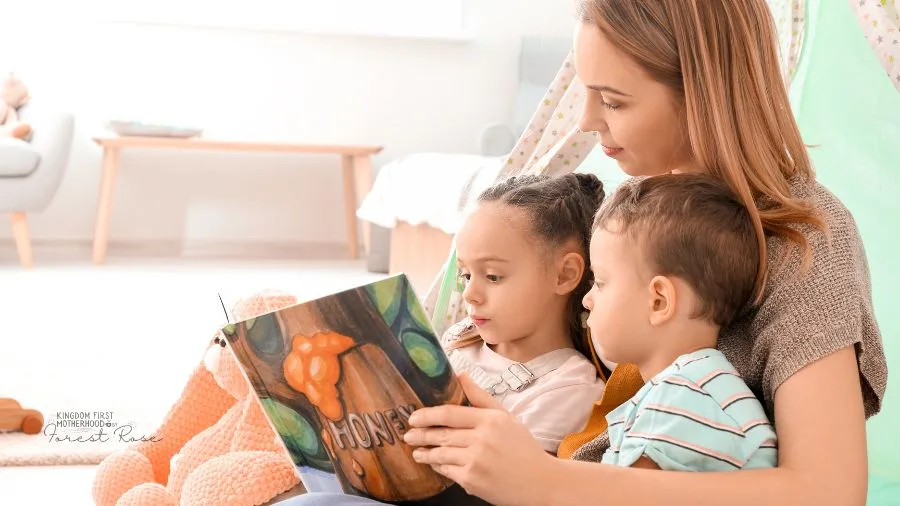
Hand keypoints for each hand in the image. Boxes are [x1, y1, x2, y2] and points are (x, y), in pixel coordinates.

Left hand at [403, 374, 556, 505]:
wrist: (541, 482)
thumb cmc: (523, 448)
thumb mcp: (506, 417)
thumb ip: (481, 397)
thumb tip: (460, 374)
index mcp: (490, 420)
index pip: (450, 413)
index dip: (427, 415)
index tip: (414, 417)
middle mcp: (482, 439)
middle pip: (441, 433)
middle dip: (420, 434)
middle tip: (408, 435)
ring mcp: (476, 460)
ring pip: (441, 453)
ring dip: (425, 453)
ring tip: (417, 452)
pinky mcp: (472, 480)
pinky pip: (447, 471)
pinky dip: (439, 467)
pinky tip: (434, 464)